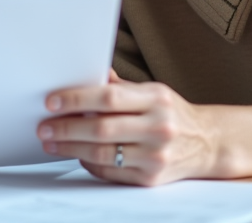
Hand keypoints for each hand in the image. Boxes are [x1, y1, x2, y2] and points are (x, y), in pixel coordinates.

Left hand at [37, 73, 218, 185]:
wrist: (208, 143)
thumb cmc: (173, 113)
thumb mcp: (153, 91)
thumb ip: (119, 87)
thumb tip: (85, 73)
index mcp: (156, 99)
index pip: (109, 97)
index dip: (76, 99)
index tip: (52, 102)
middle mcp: (158, 127)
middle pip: (102, 128)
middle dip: (66, 128)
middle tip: (43, 126)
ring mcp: (156, 155)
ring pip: (103, 153)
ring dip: (70, 148)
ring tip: (52, 142)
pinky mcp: (151, 178)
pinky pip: (111, 172)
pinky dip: (89, 163)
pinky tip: (77, 154)